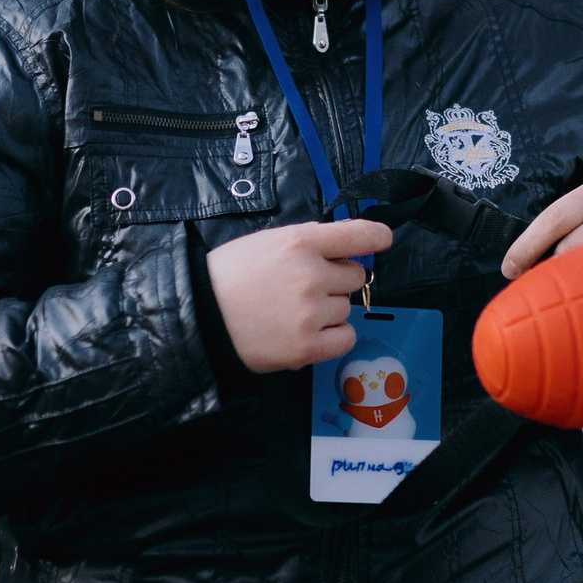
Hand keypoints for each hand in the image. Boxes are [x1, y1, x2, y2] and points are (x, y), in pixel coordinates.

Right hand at [206, 219, 391, 372]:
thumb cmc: (230, 276)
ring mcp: (312, 313)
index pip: (359, 235)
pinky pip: (345, 338)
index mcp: (301, 242)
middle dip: (337, 280)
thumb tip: (343, 246)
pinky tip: (310, 331)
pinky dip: (334, 336)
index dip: (376, 237)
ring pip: (347, 308)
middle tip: (304, 287)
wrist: (200, 318)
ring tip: (293, 311)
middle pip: (356, 276)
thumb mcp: (267, 242)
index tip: (383, 240)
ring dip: (329, 310)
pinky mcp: (307, 347)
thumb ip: (308, 242)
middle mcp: (312, 276)